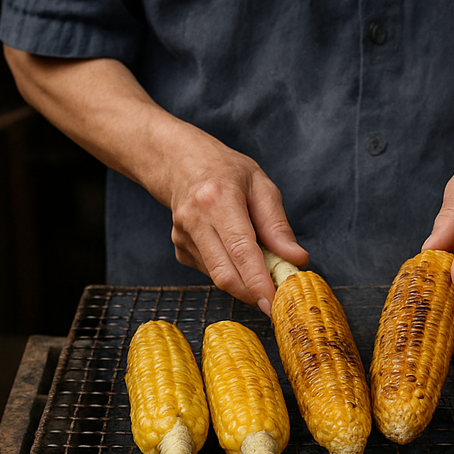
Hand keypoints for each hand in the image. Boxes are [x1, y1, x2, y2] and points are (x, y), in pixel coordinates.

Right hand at [0, 52, 308, 310]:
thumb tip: (297, 260)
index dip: (262, 286)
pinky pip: (208, 267)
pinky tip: (229, 245)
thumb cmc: (216, 161)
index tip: (278, 305)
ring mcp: (181, 234)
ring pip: (214, 275)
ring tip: (263, 272)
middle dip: (254, 292)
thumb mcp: (258, 182)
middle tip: (279, 303)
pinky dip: (226, 265)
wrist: (156, 147)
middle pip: (225, 275)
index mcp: (218, 200)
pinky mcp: (176, 244)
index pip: (240, 254)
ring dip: (242, 279)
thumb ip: (276, 225)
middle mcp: (195, 220)